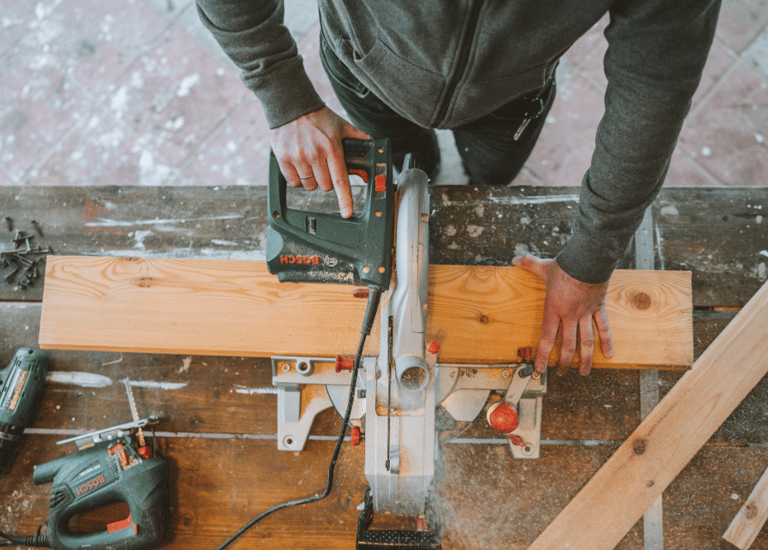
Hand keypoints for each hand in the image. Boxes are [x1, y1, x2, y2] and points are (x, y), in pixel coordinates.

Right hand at [271, 106, 370, 217]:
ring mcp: (298, 157)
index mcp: (332, 148)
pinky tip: (299, 165)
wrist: (291, 105)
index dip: (344, 199)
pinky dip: (297, 178)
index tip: (347, 212)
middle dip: (327, 180)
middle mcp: (315, 154)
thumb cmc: (318, 117)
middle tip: (324, 166)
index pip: (340, 179)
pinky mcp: (283, 158)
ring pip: (309, 186)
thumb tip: (375, 146)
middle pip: (325, 186)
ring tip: (311, 163)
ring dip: (312, 180)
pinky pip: (293, 182)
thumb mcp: (342, 125)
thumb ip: (359, 138)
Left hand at [512, 254, 612, 375]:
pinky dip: (606, 341)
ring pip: (586, 341)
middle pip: (567, 345)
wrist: (589, 259)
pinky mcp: (598, 308)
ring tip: (584, 373)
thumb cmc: (566, 265)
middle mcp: (569, 315)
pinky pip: (603, 328)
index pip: (547, 337)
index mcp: (554, 308)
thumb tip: (514, 259)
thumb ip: (528, 264)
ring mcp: (585, 313)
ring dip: (586, 359)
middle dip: (564, 362)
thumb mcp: (543, 266)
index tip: (541, 368)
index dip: (543, 355)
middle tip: (562, 374)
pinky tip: (609, 355)